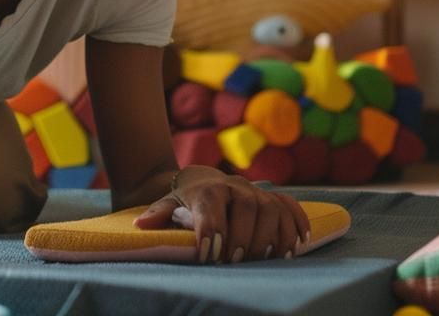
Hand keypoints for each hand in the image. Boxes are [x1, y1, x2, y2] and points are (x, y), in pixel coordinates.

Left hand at [133, 169, 309, 263]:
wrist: (202, 179)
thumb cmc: (185, 200)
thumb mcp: (168, 203)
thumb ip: (158, 214)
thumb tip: (141, 224)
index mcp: (208, 188)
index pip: (211, 206)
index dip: (211, 230)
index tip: (209, 255)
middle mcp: (236, 186)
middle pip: (247, 207)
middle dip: (243, 235)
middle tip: (235, 260)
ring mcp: (257, 192)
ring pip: (272, 209)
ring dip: (272, 235)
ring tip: (265, 258)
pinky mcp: (274, 199)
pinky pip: (291, 208)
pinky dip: (297, 224)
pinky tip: (298, 245)